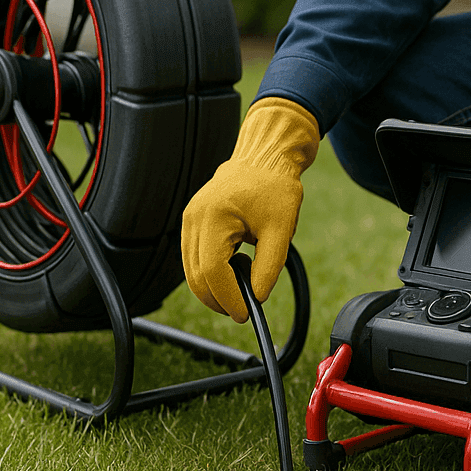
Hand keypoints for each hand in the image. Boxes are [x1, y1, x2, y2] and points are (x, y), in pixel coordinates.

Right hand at [181, 97, 318, 321]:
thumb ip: (269, 267)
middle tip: (244, 309)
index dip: (228, 298)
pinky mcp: (193, 221)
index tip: (246, 313)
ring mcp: (190, 219)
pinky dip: (212, 272)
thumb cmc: (275, 187)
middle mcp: (194, 218)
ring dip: (214, 288)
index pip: (213, 271)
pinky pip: (196, 257)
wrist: (265, 157)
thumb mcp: (280, 230)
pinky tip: (237, 267)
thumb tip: (257, 297)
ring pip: (192, 270)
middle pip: (196, 275)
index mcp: (214, 217)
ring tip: (246, 282)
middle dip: (219, 299)